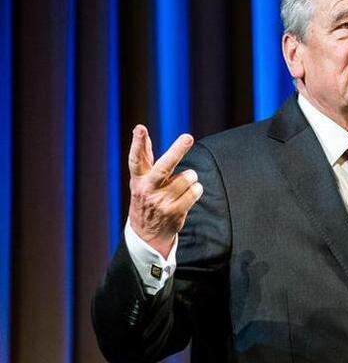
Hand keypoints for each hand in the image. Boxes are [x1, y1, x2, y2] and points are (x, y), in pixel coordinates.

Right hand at [127, 125, 202, 257]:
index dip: (138, 143)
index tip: (140, 128)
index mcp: (139, 179)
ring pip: (187, 177)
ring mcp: (161, 201)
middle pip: (164, 166)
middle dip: (176, 151)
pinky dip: (196, 189)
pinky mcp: (174, 212)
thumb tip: (139, 129)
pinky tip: (190, 193)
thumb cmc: (146, 198)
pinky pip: (195, 191)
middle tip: (188, 137)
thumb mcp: (140, 179)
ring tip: (183, 184)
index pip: (136, 159)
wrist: (146, 234)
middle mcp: (148, 189)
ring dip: (191, 178)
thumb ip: (143, 155)